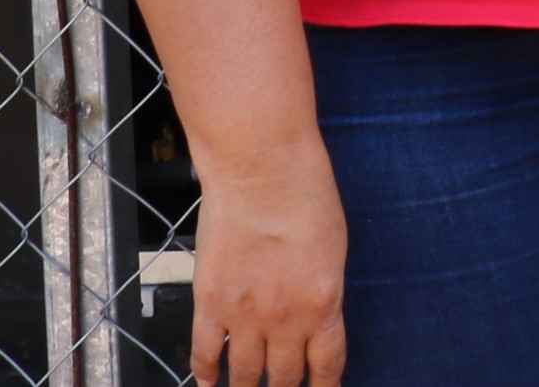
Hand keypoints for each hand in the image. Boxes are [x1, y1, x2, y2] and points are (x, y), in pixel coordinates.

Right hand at [190, 136, 347, 386]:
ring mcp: (244, 315)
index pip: (326, 366)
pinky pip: (205, 351)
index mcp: (323, 306)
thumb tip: (315, 316)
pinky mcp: (209, 303)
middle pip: (284, 377)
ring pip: (244, 374)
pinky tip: (209, 382)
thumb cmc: (306, 197)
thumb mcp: (333, 251)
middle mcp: (285, 320)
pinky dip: (206, 372)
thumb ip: (322, 290)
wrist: (262, 172)